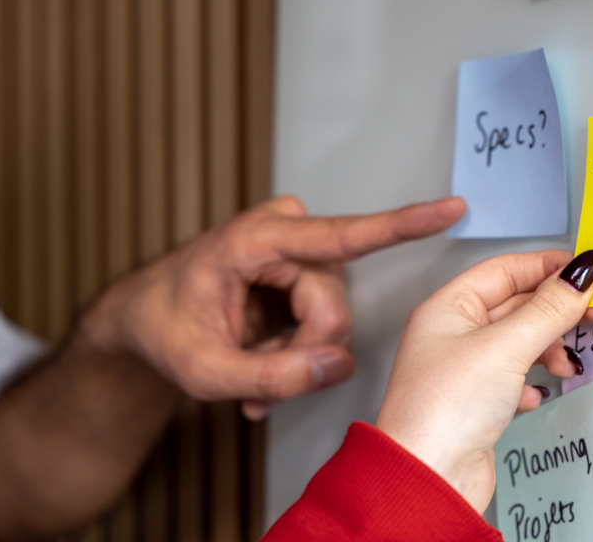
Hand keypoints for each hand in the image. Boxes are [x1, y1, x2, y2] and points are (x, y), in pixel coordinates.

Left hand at [79, 194, 464, 418]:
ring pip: (332, 318)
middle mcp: (283, 234)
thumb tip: (339, 366)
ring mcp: (296, 252)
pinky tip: (265, 364)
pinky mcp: (303, 271)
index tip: (449, 208)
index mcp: (254, 240)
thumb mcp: (203, 372)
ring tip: (255, 371)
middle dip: (303, 353)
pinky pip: (324, 320)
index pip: (341, 234)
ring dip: (298, 355)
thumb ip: (272, 377)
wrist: (142, 321)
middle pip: (332, 307)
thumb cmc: (162, 331)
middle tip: (259, 385)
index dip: (402, 225)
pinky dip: (298, 351)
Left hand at [375, 250, 592, 512]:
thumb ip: (548, 310)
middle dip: (557, 310)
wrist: (428, 480)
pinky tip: (535, 394)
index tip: (588, 271)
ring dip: (548, 349)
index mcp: (447, 308)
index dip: (548, 267)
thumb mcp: (505, 348)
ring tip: (565, 364)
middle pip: (516, 306)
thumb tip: (579, 275)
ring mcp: (464, 372)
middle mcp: (452, 335)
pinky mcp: (476, 405)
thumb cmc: (443, 411)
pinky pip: (514, 380)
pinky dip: (531, 384)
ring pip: (519, 344)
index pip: (505, 270)